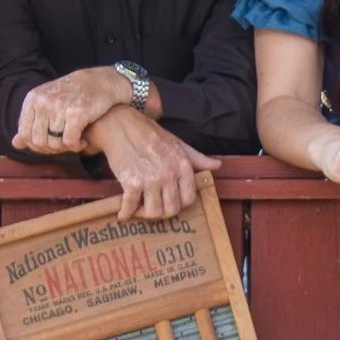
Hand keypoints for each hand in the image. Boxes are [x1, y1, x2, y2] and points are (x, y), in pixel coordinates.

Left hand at [13, 64, 138, 154]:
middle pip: (38, 141)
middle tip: (64, 145)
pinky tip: (83, 141)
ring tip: (75, 141)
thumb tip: (15, 144)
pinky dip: (76, 146)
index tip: (50, 144)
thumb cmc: (74, 93)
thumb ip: (31, 122)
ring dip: (66, 148)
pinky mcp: (76, 114)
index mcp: (33, 98)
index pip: (24, 133)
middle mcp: (43, 102)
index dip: (36, 145)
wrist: (102, 81)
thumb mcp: (48, 102)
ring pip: (54, 143)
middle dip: (52, 149)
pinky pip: (70, 142)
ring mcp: (59, 107)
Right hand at [87, 103, 209, 222]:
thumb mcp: (178, 143)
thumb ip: (197, 158)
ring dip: (144, 214)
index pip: (188, 199)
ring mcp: (150, 179)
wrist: (122, 125)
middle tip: (152, 207)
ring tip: (139, 207)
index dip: (178, 204)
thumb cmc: (150, 134)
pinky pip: (130, 206)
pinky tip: (123, 213)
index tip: (169, 202)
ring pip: (153, 212)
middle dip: (161, 212)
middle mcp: (169, 174)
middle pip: (171, 210)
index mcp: (182, 166)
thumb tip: (217, 165)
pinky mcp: (131, 182)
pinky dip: (125, 213)